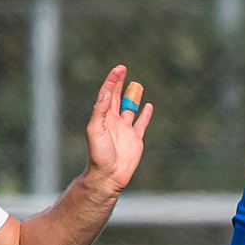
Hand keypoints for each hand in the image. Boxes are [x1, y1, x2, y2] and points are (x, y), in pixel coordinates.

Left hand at [80, 65, 153, 193]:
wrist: (108, 176)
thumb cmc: (98, 154)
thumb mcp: (95, 130)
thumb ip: (100, 111)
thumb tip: (107, 93)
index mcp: (103, 117)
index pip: (107, 94)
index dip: (112, 80)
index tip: (119, 69)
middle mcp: (114, 121)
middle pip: (117, 97)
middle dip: (119, 83)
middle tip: (124, 70)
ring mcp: (125, 129)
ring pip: (130, 108)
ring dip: (133, 97)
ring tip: (137, 85)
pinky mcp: (136, 139)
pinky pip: (142, 123)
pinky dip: (145, 114)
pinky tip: (149, 106)